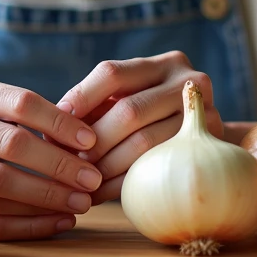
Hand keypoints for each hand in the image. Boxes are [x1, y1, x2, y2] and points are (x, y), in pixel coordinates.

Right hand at [0, 73, 102, 241]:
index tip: (91, 141)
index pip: (19, 102)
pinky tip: (58, 221)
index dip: (60, 123)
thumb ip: (22, 113)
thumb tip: (85, 141)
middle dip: (58, 165)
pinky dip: (28, 223)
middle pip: (11, 144)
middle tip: (92, 179)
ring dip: (47, 197)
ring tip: (80, 203)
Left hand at [57, 51, 224, 204]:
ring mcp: (206, 112)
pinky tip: (103, 193)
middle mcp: (188, 81)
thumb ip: (95, 109)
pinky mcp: (210, 146)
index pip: (112, 73)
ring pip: (145, 141)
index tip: (53, 121)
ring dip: (107, 166)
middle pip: (129, 109)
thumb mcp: (127, 103)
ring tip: (81, 182)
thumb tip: (46, 132)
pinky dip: (125, 182)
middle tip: (68, 161)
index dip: (80, 97)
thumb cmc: (152, 122)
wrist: (208, 148)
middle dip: (94, 139)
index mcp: (163, 64)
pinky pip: (159, 166)